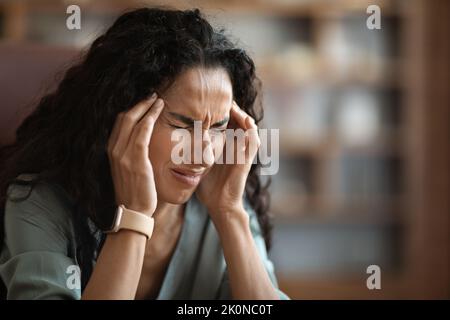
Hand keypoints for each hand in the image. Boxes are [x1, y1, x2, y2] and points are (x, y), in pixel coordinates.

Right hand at [107, 93, 164, 215]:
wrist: (133, 211)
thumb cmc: (134, 192)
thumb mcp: (128, 169)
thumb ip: (131, 154)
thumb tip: (142, 143)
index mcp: (111, 150)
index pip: (119, 122)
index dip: (132, 109)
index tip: (144, 101)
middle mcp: (113, 149)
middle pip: (124, 117)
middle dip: (139, 103)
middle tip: (153, 95)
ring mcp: (123, 154)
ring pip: (133, 120)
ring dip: (147, 107)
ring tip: (158, 99)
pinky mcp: (136, 159)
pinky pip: (142, 132)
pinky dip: (150, 117)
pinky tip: (159, 110)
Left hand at [196, 101, 259, 225]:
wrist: (219, 205)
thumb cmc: (208, 186)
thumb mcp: (199, 163)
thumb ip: (192, 151)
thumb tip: (172, 139)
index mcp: (226, 147)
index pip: (228, 122)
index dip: (222, 111)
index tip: (209, 101)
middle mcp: (237, 147)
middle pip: (240, 120)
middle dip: (233, 109)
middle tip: (222, 100)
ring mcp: (244, 152)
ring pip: (250, 127)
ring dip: (242, 115)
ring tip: (233, 106)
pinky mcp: (247, 159)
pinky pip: (254, 140)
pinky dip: (251, 129)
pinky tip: (243, 119)